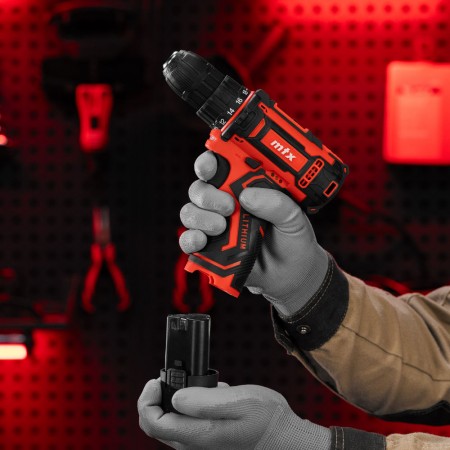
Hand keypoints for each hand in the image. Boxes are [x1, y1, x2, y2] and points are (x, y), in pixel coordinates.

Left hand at [138, 379, 330, 449]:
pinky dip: (191, 405)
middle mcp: (194, 444)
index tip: (156, 380)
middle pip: (159, 423)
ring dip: (176, 399)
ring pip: (172, 422)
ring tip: (198, 385)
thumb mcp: (239, 402)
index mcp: (198, 434)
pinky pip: (188, 422)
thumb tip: (176, 397)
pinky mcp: (209, 439)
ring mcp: (201, 444)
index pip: (154, 423)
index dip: (147, 400)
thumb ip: (205, 401)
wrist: (283, 439)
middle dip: (159, 397)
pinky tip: (211, 395)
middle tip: (172, 376)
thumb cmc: (266, 421)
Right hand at [179, 151, 328, 315]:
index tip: (210, 167)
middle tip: (229, 206)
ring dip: (200, 217)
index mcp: (245, 188)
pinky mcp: (209, 250)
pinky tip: (203, 241)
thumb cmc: (293, 240)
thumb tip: (247, 196)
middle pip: (199, 189)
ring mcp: (215, 226)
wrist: (293, 276)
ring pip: (190, 212)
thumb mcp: (294, 217)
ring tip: (222, 227)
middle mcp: (225, 204)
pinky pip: (188, 240)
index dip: (209, 162)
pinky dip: (190, 239)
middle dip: (207, 195)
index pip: (220, 168)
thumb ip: (277, 203)